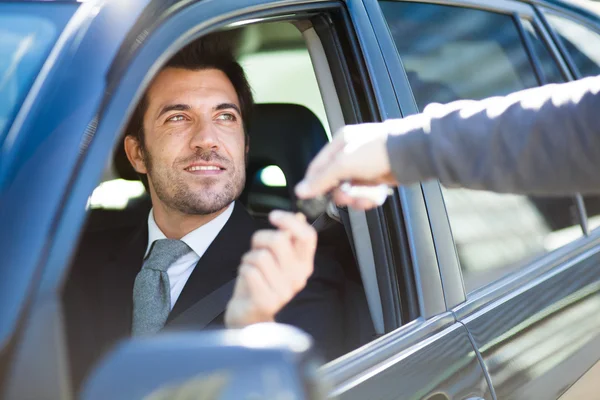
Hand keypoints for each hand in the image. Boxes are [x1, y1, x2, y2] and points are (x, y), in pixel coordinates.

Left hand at [224, 211, 316, 327]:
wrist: (249, 314)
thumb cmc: (261, 281)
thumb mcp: (276, 258)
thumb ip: (287, 238)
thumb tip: (299, 216)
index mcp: (304, 264)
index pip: (308, 236)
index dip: (290, 221)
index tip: (274, 216)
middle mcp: (299, 278)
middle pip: (278, 240)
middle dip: (260, 239)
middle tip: (256, 248)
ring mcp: (284, 291)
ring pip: (260, 256)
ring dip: (249, 258)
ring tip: (251, 268)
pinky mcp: (267, 301)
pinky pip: (250, 271)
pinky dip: (243, 270)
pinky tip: (247, 280)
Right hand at [295, 123, 396, 208]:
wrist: (410, 155)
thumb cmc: (376, 151)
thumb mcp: (343, 163)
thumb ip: (321, 179)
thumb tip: (300, 191)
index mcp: (340, 143)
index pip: (317, 166)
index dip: (313, 183)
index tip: (311, 199)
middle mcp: (351, 154)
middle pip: (334, 182)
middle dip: (340, 193)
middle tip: (346, 197)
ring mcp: (365, 167)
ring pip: (350, 190)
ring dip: (356, 198)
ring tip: (365, 197)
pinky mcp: (377, 178)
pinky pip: (365, 194)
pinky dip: (369, 198)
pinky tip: (374, 196)